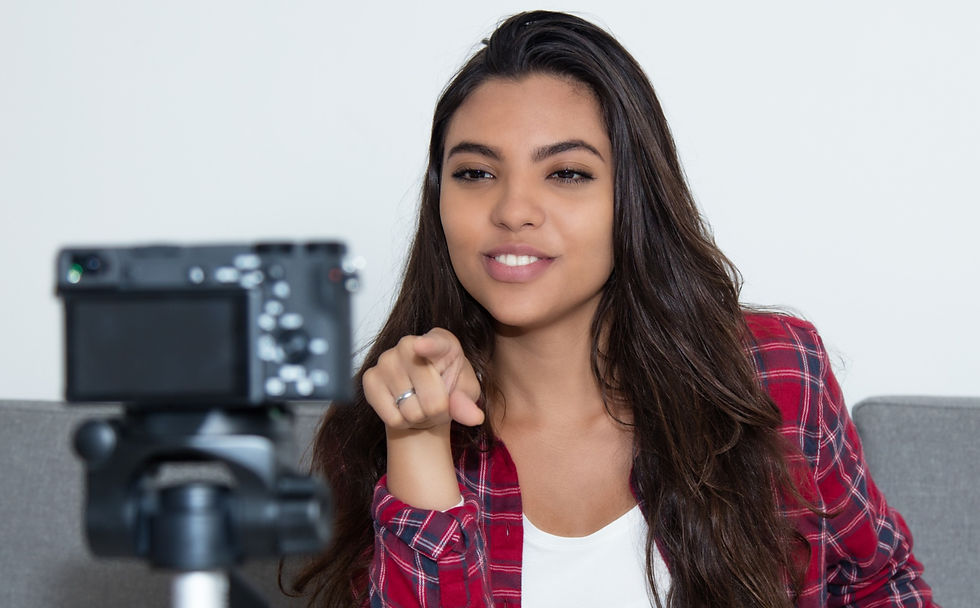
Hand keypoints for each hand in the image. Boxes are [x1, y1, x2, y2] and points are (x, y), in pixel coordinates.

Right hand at [363, 328, 484, 430]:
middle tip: (436, 403)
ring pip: (410, 411)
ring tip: (419, 404)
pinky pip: (392, 417)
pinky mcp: (369, 378)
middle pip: (431, 397)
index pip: (435, 344)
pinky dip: (401, 421)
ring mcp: (385, 359)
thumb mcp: (466, 392)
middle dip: (438, 410)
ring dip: (419, 417)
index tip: (421, 346)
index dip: (428, 346)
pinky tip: (402, 407)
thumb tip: (474, 417)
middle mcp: (408, 344)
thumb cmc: (447, 388)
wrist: (421, 398)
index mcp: (441, 341)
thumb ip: (467, 402)